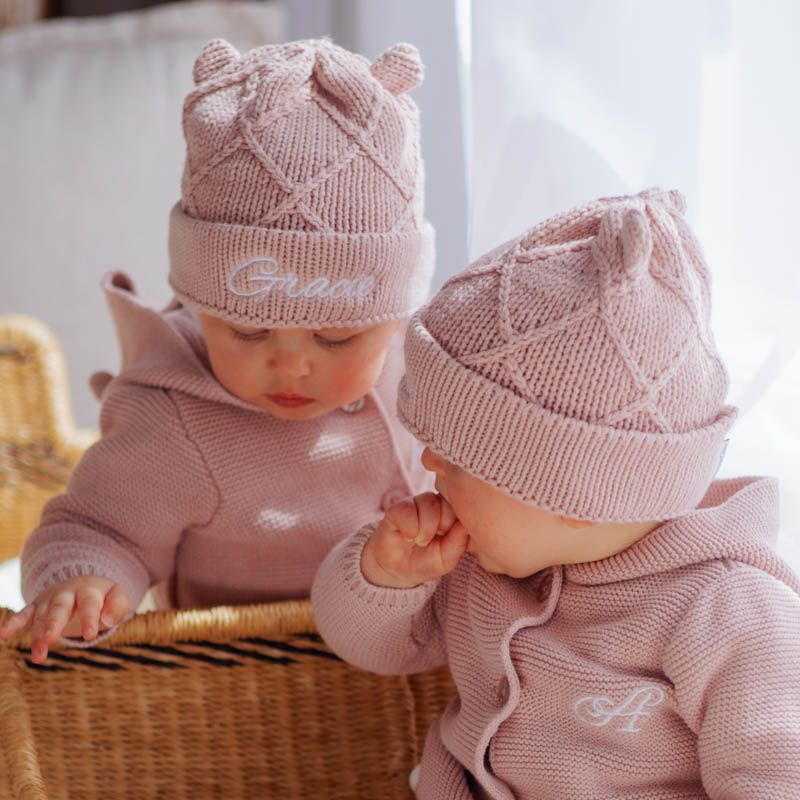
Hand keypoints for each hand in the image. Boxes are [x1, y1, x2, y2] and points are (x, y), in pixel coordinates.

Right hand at [0, 576, 129, 662]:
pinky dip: (14, 623)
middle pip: (60, 607)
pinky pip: (24, 614)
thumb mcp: (117, 597)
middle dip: (54, 622)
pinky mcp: (37, 607)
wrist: (84, 584)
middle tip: (51, 638)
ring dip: (38, 636)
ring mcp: (50, 600)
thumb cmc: (104, 596)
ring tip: (39, 657)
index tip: (90, 635)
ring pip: (42, 617)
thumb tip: (109, 621)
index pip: (89, 603)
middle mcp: (67, 593)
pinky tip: (4, 634)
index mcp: (89, 589)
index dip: (90, 618)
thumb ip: (118, 606)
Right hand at [361, 492, 468, 588]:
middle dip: (443, 525)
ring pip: (429, 504)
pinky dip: (410, 529)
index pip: (462, 505)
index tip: (451, 539)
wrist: (398, 570)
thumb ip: (459, 542)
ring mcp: (415, 503)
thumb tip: (466, 525)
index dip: (458, 523)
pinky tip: (408, 537)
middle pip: (447, 502)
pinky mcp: (396, 508)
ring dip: (426, 529)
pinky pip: (407, 510)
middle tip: (434, 540)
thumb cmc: (426, 561)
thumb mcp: (447, 558)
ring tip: (421, 541)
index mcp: (451, 512)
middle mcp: (434, 503)